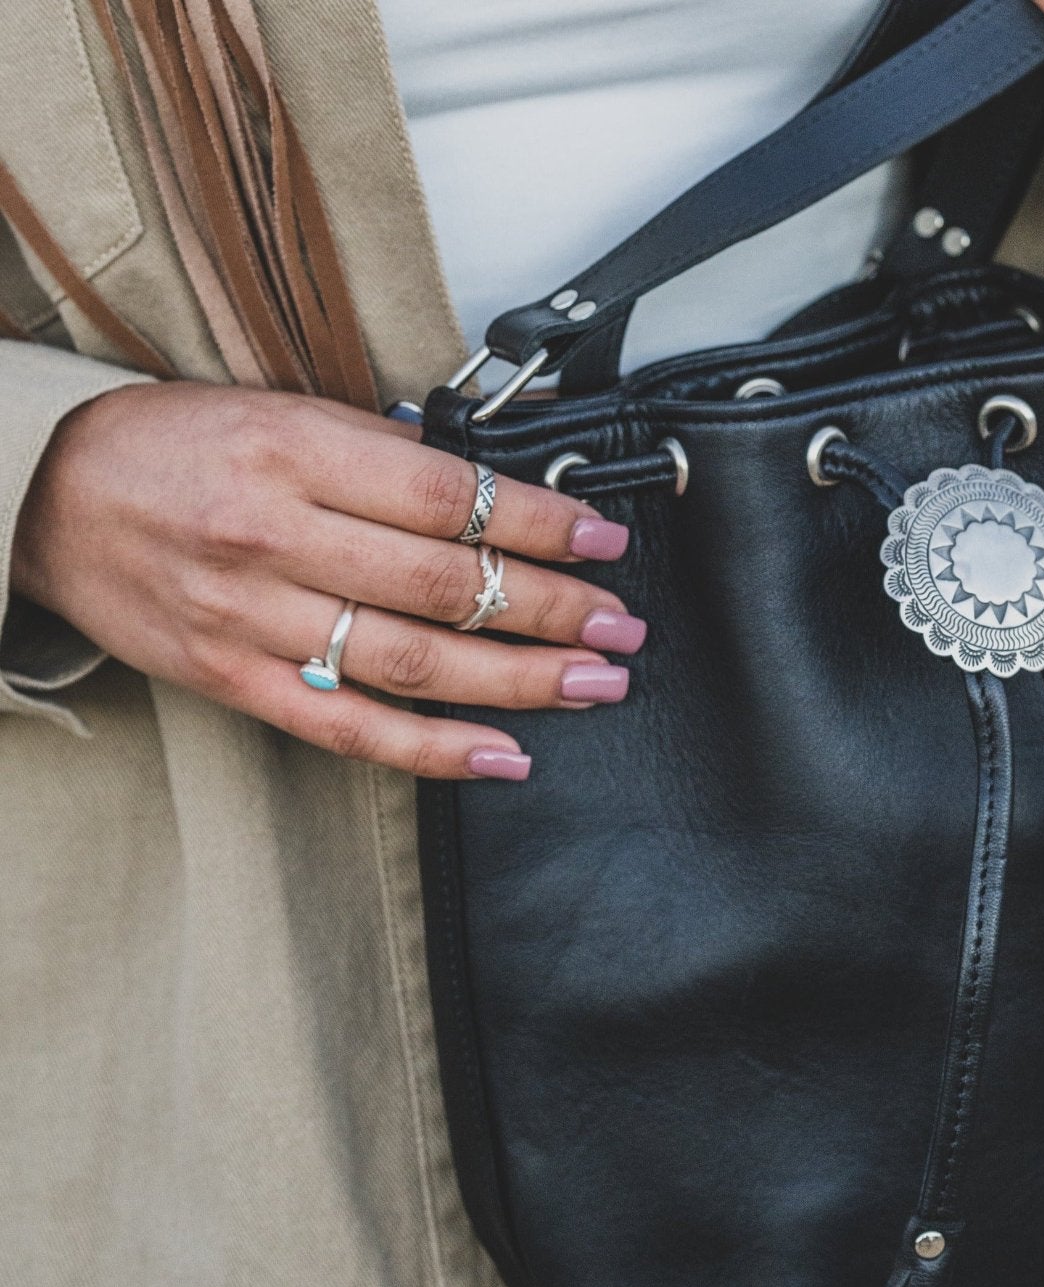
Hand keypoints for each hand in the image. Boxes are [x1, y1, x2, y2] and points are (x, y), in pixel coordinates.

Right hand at [12, 382, 647, 779]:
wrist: (44, 496)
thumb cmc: (171, 446)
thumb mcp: (277, 411)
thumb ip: (379, 451)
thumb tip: (490, 486)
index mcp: (293, 453)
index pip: (451, 498)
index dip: (542, 524)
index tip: (605, 542)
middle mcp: (277, 538)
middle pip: (448, 587)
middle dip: (554, 610)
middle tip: (623, 627)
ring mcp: (255, 620)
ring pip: (415, 663)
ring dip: (522, 681)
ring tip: (595, 683)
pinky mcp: (237, 682)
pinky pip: (352, 729)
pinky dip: (435, 750)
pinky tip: (507, 755)